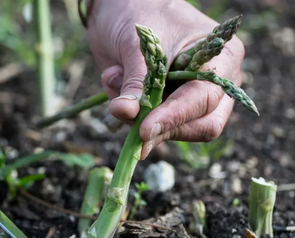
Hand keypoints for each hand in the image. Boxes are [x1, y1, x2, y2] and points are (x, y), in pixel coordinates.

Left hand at [86, 0, 244, 158]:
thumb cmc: (138, 10)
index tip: (145, 130)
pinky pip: (148, 123)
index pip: (204, 98)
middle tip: (133, 128)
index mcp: (221, 58)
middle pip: (201, 125)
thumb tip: (126, 113)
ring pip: (173, 130)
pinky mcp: (163, 105)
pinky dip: (126, 111)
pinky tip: (113, 78)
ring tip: (114, 78)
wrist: (117, 6)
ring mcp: (188, 96)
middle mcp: (212, 83)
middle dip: (163, 127)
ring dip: (137, 116)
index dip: (175, 117)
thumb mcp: (139, 44)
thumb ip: (136, 80)